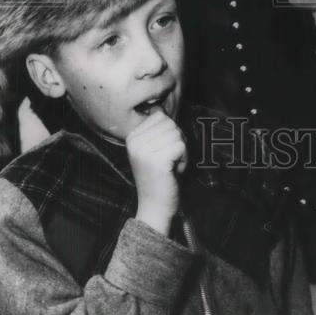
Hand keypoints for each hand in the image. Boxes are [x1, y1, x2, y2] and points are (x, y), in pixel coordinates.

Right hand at [126, 109, 186, 235]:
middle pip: (170, 124)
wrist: (154, 207)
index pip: (160, 116)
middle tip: (167, 160)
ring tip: (170, 166)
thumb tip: (159, 107)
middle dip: (176, 141)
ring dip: (180, 151)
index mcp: (131, 137)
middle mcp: (135, 142)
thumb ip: (157, 129)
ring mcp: (144, 151)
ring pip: (177, 134)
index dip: (168, 133)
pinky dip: (183, 158)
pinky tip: (173, 171)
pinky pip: (181, 145)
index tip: (161, 152)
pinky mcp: (157, 160)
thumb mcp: (152, 148)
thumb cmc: (158, 177)